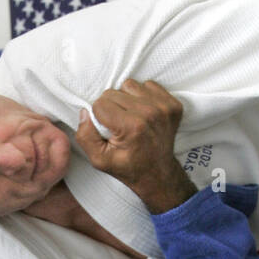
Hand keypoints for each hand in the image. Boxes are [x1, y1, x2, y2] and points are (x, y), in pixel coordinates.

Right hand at [75, 78, 193, 212]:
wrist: (158, 173)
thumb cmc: (127, 167)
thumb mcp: (99, 160)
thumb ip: (85, 136)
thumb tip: (85, 112)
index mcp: (132, 127)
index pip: (100, 104)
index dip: (99, 117)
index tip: (108, 130)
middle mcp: (150, 113)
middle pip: (113, 92)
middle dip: (111, 107)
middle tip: (119, 125)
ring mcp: (164, 107)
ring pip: (129, 85)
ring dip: (125, 98)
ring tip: (130, 116)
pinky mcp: (173, 104)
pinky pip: (147, 85)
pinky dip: (141, 96)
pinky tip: (143, 113)